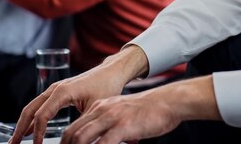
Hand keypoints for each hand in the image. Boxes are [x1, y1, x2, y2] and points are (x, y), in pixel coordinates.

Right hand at [9, 46, 148, 143]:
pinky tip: (28, 131)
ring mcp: (55, 89)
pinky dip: (32, 118)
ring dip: (23, 124)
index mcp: (62, 92)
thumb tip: (72, 140)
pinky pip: (40, 106)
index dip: (37, 134)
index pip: (42, 116)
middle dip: (19, 129)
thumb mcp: (95, 109)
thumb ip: (80, 127)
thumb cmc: (106, 87)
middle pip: (30, 110)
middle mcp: (55, 89)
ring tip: (16, 141)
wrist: (111, 72)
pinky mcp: (58, 92)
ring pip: (32, 107)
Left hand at [58, 76, 219, 143]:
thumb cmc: (149, 111)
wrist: (168, 101)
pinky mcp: (123, 126)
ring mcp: (111, 118)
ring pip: (81, 138)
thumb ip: (109, 125)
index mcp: (99, 107)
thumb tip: (100, 140)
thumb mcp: (123, 114)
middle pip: (72, 134)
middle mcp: (101, 110)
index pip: (73, 128)